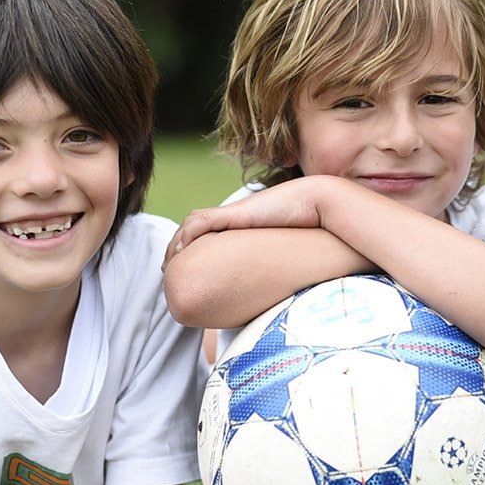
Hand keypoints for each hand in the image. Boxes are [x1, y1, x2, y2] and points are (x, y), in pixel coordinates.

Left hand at [162, 178, 332, 268]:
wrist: (318, 202)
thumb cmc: (309, 226)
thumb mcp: (286, 247)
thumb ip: (275, 259)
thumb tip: (279, 283)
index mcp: (242, 222)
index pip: (207, 229)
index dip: (190, 246)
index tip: (182, 268)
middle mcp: (234, 215)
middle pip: (193, 226)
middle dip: (176, 247)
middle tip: (167, 270)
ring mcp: (234, 213)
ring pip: (192, 224)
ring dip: (176, 244)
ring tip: (169, 265)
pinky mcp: (236, 214)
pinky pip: (203, 222)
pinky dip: (188, 236)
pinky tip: (182, 251)